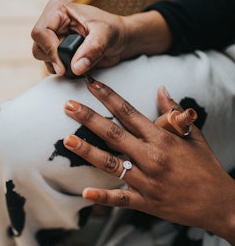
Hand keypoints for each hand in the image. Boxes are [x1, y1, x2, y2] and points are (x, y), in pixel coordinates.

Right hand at [31, 0, 127, 75]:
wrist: (121, 40)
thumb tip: (76, 67)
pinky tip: (79, 64)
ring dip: (62, 66)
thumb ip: (92, 49)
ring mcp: (53, 39)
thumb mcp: (106, 35)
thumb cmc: (114, 29)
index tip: (63, 65)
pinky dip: (65, 71)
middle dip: (56, 60)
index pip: (40, 32)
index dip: (50, 50)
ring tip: (82, 60)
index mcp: (57, 10)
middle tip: (75, 63)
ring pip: (44, 60)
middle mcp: (52, 24)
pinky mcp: (57, 52)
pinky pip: (52, 67)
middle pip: (38, 48)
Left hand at [62, 78, 234, 243]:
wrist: (221, 204)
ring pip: (111, 163)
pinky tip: (85, 192)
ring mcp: (146, 180)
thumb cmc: (206, 168)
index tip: (92, 85)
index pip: (129, 113)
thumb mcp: (194, 136)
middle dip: (89, 118)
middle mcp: (151, 157)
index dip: (109, 97)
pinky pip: (120, 199)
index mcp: (162, 139)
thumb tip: (161, 89)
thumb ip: (174, 113)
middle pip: (114, 134)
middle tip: (68, 106)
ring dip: (88, 151)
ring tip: (68, 140)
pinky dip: (103, 197)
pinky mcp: (145, 201)